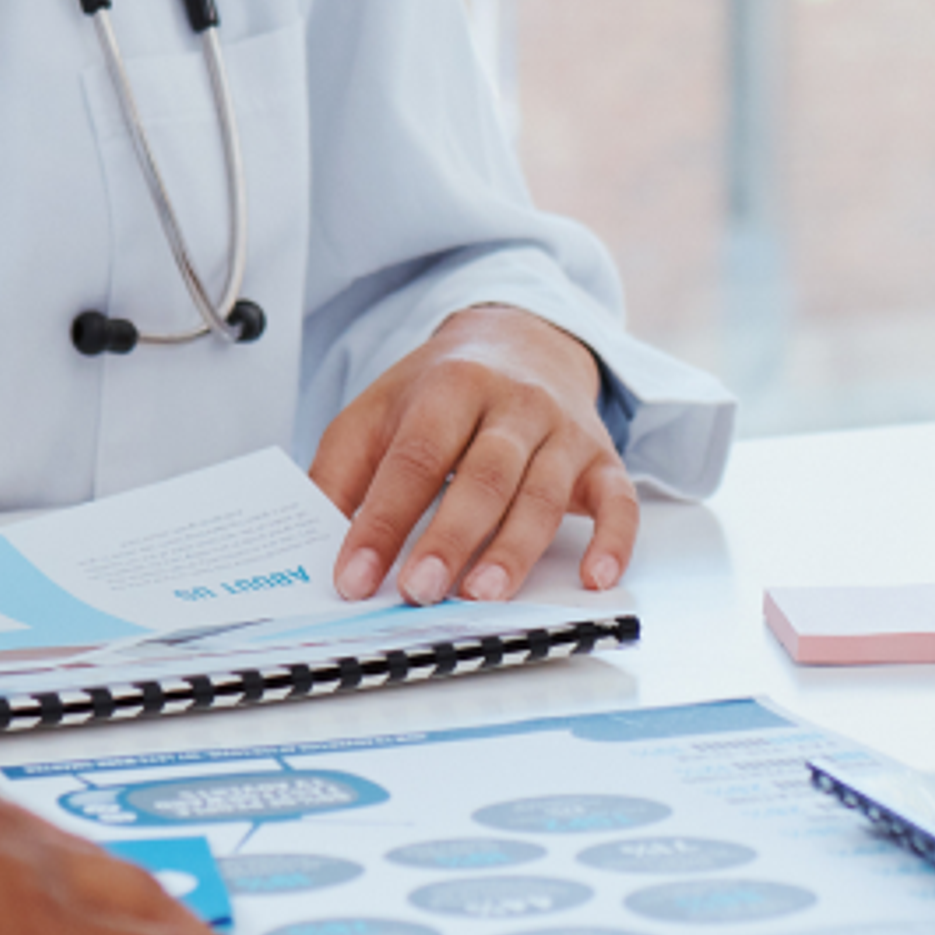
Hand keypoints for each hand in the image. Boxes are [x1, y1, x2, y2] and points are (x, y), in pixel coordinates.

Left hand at [314, 304, 634, 604]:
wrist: (524, 340)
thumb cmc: (444, 391)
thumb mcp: (378, 411)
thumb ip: (341, 472)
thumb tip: (314, 540)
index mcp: (453, 387)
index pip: (415, 458)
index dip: (383, 520)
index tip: (354, 576)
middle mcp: (516, 405)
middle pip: (485, 475)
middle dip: (451, 536)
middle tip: (419, 590)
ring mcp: (565, 432)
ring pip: (544, 493)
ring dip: (515, 548)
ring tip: (482, 594)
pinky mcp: (603, 458)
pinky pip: (620, 499)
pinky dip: (615, 540)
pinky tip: (597, 577)